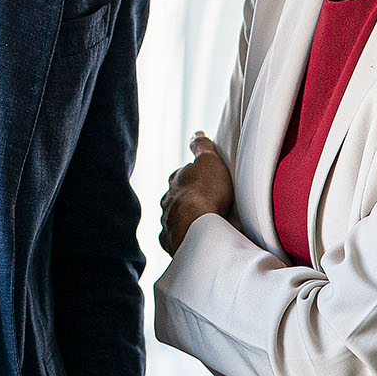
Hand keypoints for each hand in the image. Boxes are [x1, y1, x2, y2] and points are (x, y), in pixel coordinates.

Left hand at [159, 131, 233, 254]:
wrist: (196, 226)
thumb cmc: (206, 192)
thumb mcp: (209, 161)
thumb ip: (202, 147)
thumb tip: (197, 133)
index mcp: (176, 181)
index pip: (181, 175)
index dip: (191, 176)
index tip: (201, 180)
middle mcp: (167, 201)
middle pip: (176, 198)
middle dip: (186, 201)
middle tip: (204, 205)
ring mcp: (167, 222)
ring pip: (174, 219)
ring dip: (185, 221)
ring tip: (201, 227)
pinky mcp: (171, 242)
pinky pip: (175, 240)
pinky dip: (183, 240)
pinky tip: (193, 242)